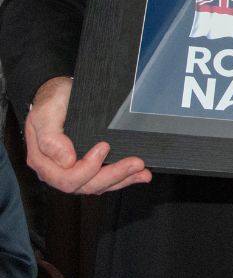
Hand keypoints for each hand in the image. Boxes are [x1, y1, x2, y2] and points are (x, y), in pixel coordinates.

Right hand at [25, 76, 151, 194]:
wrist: (59, 92)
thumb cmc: (52, 101)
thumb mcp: (45, 113)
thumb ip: (50, 138)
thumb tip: (66, 160)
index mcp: (44, 162)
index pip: (66, 178)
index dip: (87, 168)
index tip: (104, 147)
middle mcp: (58, 170)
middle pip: (86, 185)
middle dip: (114, 175)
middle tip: (136, 162)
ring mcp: (74, 169)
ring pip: (98, 184)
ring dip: (123, 178)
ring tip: (143, 171)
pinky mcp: (89, 166)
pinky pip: (105, 178)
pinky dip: (124, 177)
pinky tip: (139, 174)